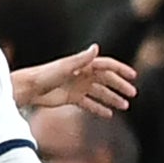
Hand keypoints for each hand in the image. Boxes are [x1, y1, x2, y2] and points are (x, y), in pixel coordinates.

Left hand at [11, 44, 138, 115]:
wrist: (29, 88)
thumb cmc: (46, 74)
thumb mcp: (66, 66)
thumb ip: (82, 58)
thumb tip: (96, 47)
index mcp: (83, 65)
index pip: (107, 65)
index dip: (120, 70)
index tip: (133, 76)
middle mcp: (82, 74)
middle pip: (106, 80)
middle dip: (120, 86)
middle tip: (133, 94)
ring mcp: (78, 87)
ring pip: (100, 93)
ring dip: (112, 99)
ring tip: (124, 107)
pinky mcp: (72, 98)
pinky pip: (89, 104)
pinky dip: (99, 109)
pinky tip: (109, 115)